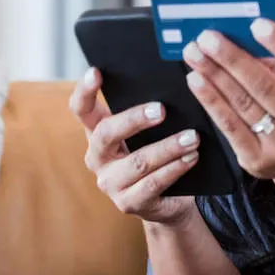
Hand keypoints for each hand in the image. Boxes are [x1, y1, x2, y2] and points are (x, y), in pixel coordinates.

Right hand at [69, 68, 198, 225]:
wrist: (168, 198)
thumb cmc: (158, 151)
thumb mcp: (149, 131)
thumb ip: (149, 110)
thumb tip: (170, 83)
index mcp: (97, 132)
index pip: (81, 109)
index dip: (85, 90)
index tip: (96, 71)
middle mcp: (97, 157)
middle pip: (106, 133)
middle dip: (135, 119)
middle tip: (162, 109)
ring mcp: (110, 183)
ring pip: (137, 162)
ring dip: (168, 147)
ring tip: (192, 137)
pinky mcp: (129, 203)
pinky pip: (153, 183)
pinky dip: (175, 168)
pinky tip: (191, 157)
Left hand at [183, 21, 274, 183]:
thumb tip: (243, 42)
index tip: (257, 24)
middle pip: (265, 88)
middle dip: (232, 59)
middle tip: (208, 37)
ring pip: (242, 105)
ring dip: (214, 76)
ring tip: (194, 53)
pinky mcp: (257, 161)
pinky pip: (229, 126)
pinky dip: (210, 100)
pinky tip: (197, 81)